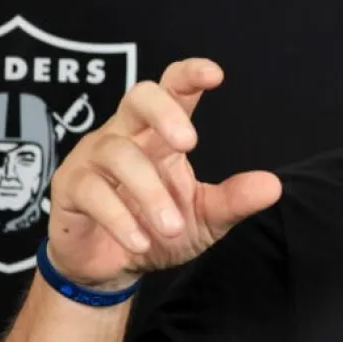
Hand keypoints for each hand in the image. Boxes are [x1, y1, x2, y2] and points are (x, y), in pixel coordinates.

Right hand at [44, 58, 281, 290]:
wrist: (111, 267)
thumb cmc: (157, 229)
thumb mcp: (204, 218)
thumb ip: (234, 200)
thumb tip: (273, 186)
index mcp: (159, 135)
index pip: (172, 91)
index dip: (189, 76)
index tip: (214, 74)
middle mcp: (125, 135)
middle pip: (137, 97)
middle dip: (163, 112)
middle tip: (190, 143)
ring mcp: (93, 158)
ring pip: (118, 152)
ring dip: (148, 191)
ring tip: (171, 226)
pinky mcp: (69, 188)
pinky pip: (90, 190)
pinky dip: (119, 217)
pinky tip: (140, 240)